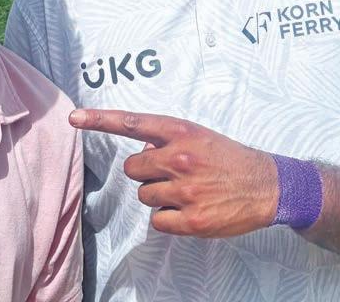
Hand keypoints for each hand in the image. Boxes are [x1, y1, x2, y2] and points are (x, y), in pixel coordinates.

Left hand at [69, 109, 278, 237]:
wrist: (266, 185)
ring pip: (144, 195)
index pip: (132, 123)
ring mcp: (184, 190)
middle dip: (146, 171)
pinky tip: (190, 209)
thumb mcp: (199, 135)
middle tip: (173, 173)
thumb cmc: (227, 158)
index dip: (99, 120)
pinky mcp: (191, 219)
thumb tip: (141, 147)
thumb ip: (166, 138)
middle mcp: (179, 157)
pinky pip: (157, 220)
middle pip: (132, 167)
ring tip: (188, 190)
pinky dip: (168, 218)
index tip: (74, 118)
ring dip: (159, 195)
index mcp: (180, 132)